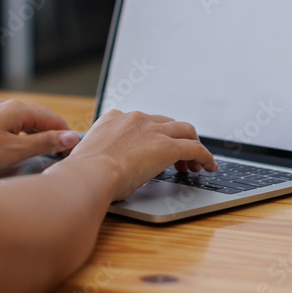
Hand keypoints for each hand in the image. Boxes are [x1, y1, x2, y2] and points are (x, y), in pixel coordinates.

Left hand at [0, 99, 80, 174]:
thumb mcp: (14, 151)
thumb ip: (44, 143)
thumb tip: (71, 137)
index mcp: (17, 109)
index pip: (53, 119)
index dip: (66, 136)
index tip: (74, 154)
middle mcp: (7, 106)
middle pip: (40, 119)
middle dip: (54, 136)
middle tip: (64, 158)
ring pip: (26, 124)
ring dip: (39, 138)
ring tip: (47, 157)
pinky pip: (12, 128)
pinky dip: (24, 139)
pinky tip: (22, 153)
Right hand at [65, 109, 217, 200]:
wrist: (90, 173)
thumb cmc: (83, 172)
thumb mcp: (88, 155)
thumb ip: (98, 154)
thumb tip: (97, 167)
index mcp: (114, 118)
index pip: (142, 121)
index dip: (153, 135)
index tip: (154, 147)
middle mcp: (136, 119)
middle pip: (167, 123)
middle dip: (175, 139)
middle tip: (179, 158)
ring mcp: (153, 130)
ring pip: (185, 131)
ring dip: (193, 146)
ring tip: (196, 164)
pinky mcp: (168, 146)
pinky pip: (195, 148)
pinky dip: (205, 157)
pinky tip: (208, 167)